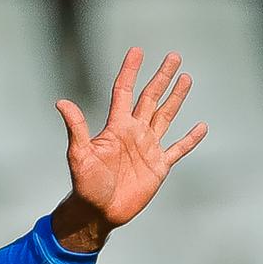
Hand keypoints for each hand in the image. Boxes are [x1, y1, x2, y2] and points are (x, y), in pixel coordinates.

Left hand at [51, 47, 207, 251]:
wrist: (97, 212)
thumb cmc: (85, 185)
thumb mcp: (79, 155)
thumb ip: (76, 128)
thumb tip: (61, 102)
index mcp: (116, 127)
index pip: (124, 91)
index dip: (130, 71)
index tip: (136, 51)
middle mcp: (133, 133)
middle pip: (150, 98)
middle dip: (161, 77)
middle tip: (173, 56)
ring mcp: (147, 148)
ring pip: (165, 116)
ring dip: (176, 98)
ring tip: (186, 78)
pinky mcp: (159, 166)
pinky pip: (178, 148)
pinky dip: (190, 139)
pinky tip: (201, 126)